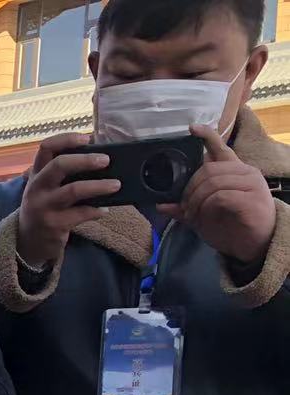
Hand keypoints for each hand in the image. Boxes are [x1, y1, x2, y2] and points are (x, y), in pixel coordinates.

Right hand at [17, 133, 120, 267]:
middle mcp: (37, 188)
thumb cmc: (44, 207)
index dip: (66, 139)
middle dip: (85, 160)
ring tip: (116, 185)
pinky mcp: (54, 224)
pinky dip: (96, 211)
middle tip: (106, 160)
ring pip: (73, 190)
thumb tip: (98, 155)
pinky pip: (81, 213)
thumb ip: (61, 172)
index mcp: (36, 174)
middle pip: (59, 165)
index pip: (46, 148)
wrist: (28, 241)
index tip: (87, 138)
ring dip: (98, 186)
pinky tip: (104, 210)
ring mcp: (43, 207)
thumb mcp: (44, 187)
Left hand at [162, 125, 278, 269]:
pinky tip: (204, 217)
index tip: (192, 128)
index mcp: (233, 173)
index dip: (207, 137)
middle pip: (208, 169)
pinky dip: (206, 207)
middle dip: (189, 189)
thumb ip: (184, 209)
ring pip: (213, 182)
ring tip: (193, 215)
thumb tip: (161, 205)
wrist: (254, 246)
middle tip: (184, 208)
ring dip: (196, 201)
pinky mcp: (252, 198)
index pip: (221, 148)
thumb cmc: (231, 228)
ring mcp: (251, 184)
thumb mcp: (202, 217)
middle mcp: (245, 173)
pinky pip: (221, 196)